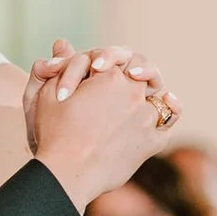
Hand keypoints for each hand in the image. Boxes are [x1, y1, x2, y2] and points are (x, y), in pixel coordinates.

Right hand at [25, 44, 179, 208]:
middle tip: (126, 81)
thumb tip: (63, 42)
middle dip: (134, 76)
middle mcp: (133, 93)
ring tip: (138, 102)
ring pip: (157, 97)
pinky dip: (168, 115)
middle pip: (143, 74)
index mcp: (110, 77)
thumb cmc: (53, 132)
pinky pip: (168, 123)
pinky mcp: (152, 142)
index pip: (118, 59)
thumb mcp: (47, 94)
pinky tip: (163, 111)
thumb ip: (60, 65)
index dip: (110, 64)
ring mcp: (146, 118)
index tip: (99, 73)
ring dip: (150, 96)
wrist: (67, 172)